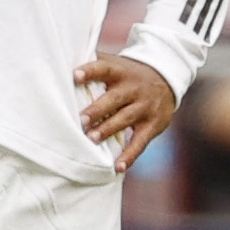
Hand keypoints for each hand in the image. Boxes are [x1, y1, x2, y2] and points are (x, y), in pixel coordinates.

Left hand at [76, 55, 177, 172]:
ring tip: (92, 138)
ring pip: (125, 119)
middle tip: (81, 120)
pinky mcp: (153, 125)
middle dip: (97, 109)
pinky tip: (118, 167)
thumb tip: (62, 63)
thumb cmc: (129, 74)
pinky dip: (130, 155)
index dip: (90, 71)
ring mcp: (144, 107)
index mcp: (120, 72)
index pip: (104, 69)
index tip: (75, 75)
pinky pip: (140, 141)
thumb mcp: (117, 65)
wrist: (167, 78)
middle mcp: (133, 88)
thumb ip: (95, 64)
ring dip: (108, 129)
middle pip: (114, 98)